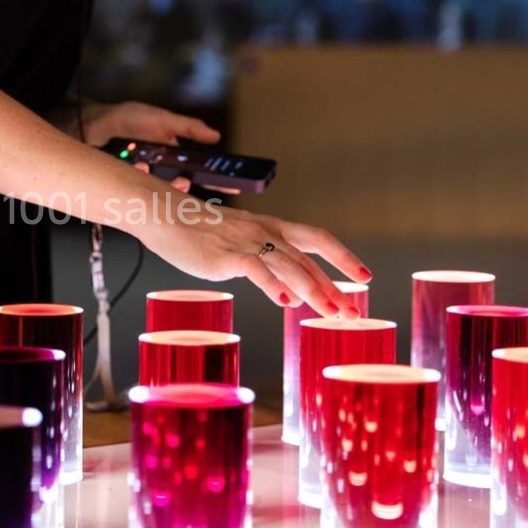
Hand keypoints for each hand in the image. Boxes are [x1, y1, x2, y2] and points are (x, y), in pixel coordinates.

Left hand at [82, 101, 219, 190]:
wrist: (95, 122)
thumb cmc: (130, 120)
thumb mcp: (163, 120)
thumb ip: (189, 128)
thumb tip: (215, 136)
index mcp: (173, 159)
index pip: (199, 174)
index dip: (215, 181)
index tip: (232, 184)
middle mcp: (160, 173)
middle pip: (180, 190)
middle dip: (182, 187)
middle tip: (183, 181)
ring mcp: (143, 181)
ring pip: (159, 194)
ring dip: (156, 183)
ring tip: (146, 165)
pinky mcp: (126, 185)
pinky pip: (135, 191)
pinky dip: (136, 178)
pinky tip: (134, 165)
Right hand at [135, 197, 371, 315]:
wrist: (162, 214)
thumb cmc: (196, 230)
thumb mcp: (238, 240)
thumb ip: (263, 259)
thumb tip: (287, 288)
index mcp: (270, 226)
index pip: (317, 238)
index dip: (343, 257)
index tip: (365, 277)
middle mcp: (263, 231)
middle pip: (308, 258)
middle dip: (334, 286)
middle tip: (352, 311)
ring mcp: (244, 241)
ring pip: (288, 265)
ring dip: (313, 290)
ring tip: (330, 313)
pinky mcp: (223, 254)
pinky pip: (254, 269)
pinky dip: (272, 285)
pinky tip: (285, 302)